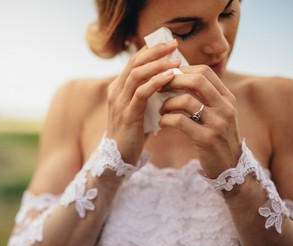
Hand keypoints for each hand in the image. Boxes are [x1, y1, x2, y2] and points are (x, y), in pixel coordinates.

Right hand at [106, 40, 180, 164]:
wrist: (120, 155)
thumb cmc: (134, 132)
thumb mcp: (140, 108)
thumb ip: (149, 94)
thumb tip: (171, 80)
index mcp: (118, 88)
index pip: (134, 61)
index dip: (151, 50)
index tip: (169, 43)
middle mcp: (116, 91)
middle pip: (134, 62)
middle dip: (155, 51)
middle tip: (174, 44)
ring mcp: (120, 102)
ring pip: (137, 74)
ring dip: (158, 65)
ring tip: (176, 61)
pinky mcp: (128, 114)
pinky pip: (141, 93)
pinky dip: (156, 83)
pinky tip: (170, 78)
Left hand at [159, 65, 241, 177]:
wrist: (229, 166)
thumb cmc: (216, 136)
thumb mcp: (217, 113)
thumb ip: (204, 96)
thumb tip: (178, 76)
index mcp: (226, 97)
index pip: (204, 71)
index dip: (182, 70)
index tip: (166, 76)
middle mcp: (225, 107)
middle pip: (197, 80)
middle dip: (173, 81)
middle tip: (158, 88)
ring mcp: (217, 123)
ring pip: (186, 100)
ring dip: (167, 103)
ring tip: (161, 110)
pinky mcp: (207, 139)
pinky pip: (180, 122)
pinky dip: (166, 120)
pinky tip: (162, 123)